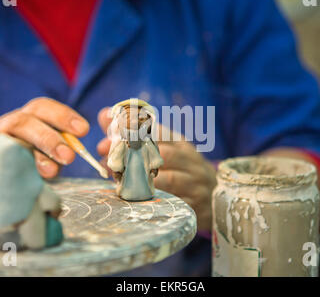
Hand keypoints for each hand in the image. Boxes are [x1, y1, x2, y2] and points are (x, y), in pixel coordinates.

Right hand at [0, 97, 88, 178]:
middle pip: (26, 122)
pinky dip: (17, 167)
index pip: (44, 108)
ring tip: (53, 171)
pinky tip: (29, 176)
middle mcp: (11, 123)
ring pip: (12, 141)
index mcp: (30, 116)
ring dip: (35, 157)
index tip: (83, 130)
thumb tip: (73, 152)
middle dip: (50, 139)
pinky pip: (0, 160)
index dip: (63, 116)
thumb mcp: (49, 151)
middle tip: (70, 157)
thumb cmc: (31, 160)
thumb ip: (60, 149)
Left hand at [96, 107, 216, 230]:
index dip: (134, 132)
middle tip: (108, 160)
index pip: (160, 131)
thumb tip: (103, 115)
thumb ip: (133, 134)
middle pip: (164, 154)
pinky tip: (137, 200)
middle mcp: (190, 160)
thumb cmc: (181, 169)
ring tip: (119, 182)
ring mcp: (195, 182)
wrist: (215, 195)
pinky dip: (154, 200)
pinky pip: (174, 202)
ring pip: (168, 179)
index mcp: (181, 143)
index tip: (111, 135)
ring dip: (141, 181)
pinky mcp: (195, 204)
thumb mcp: (164, 148)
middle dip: (134, 156)